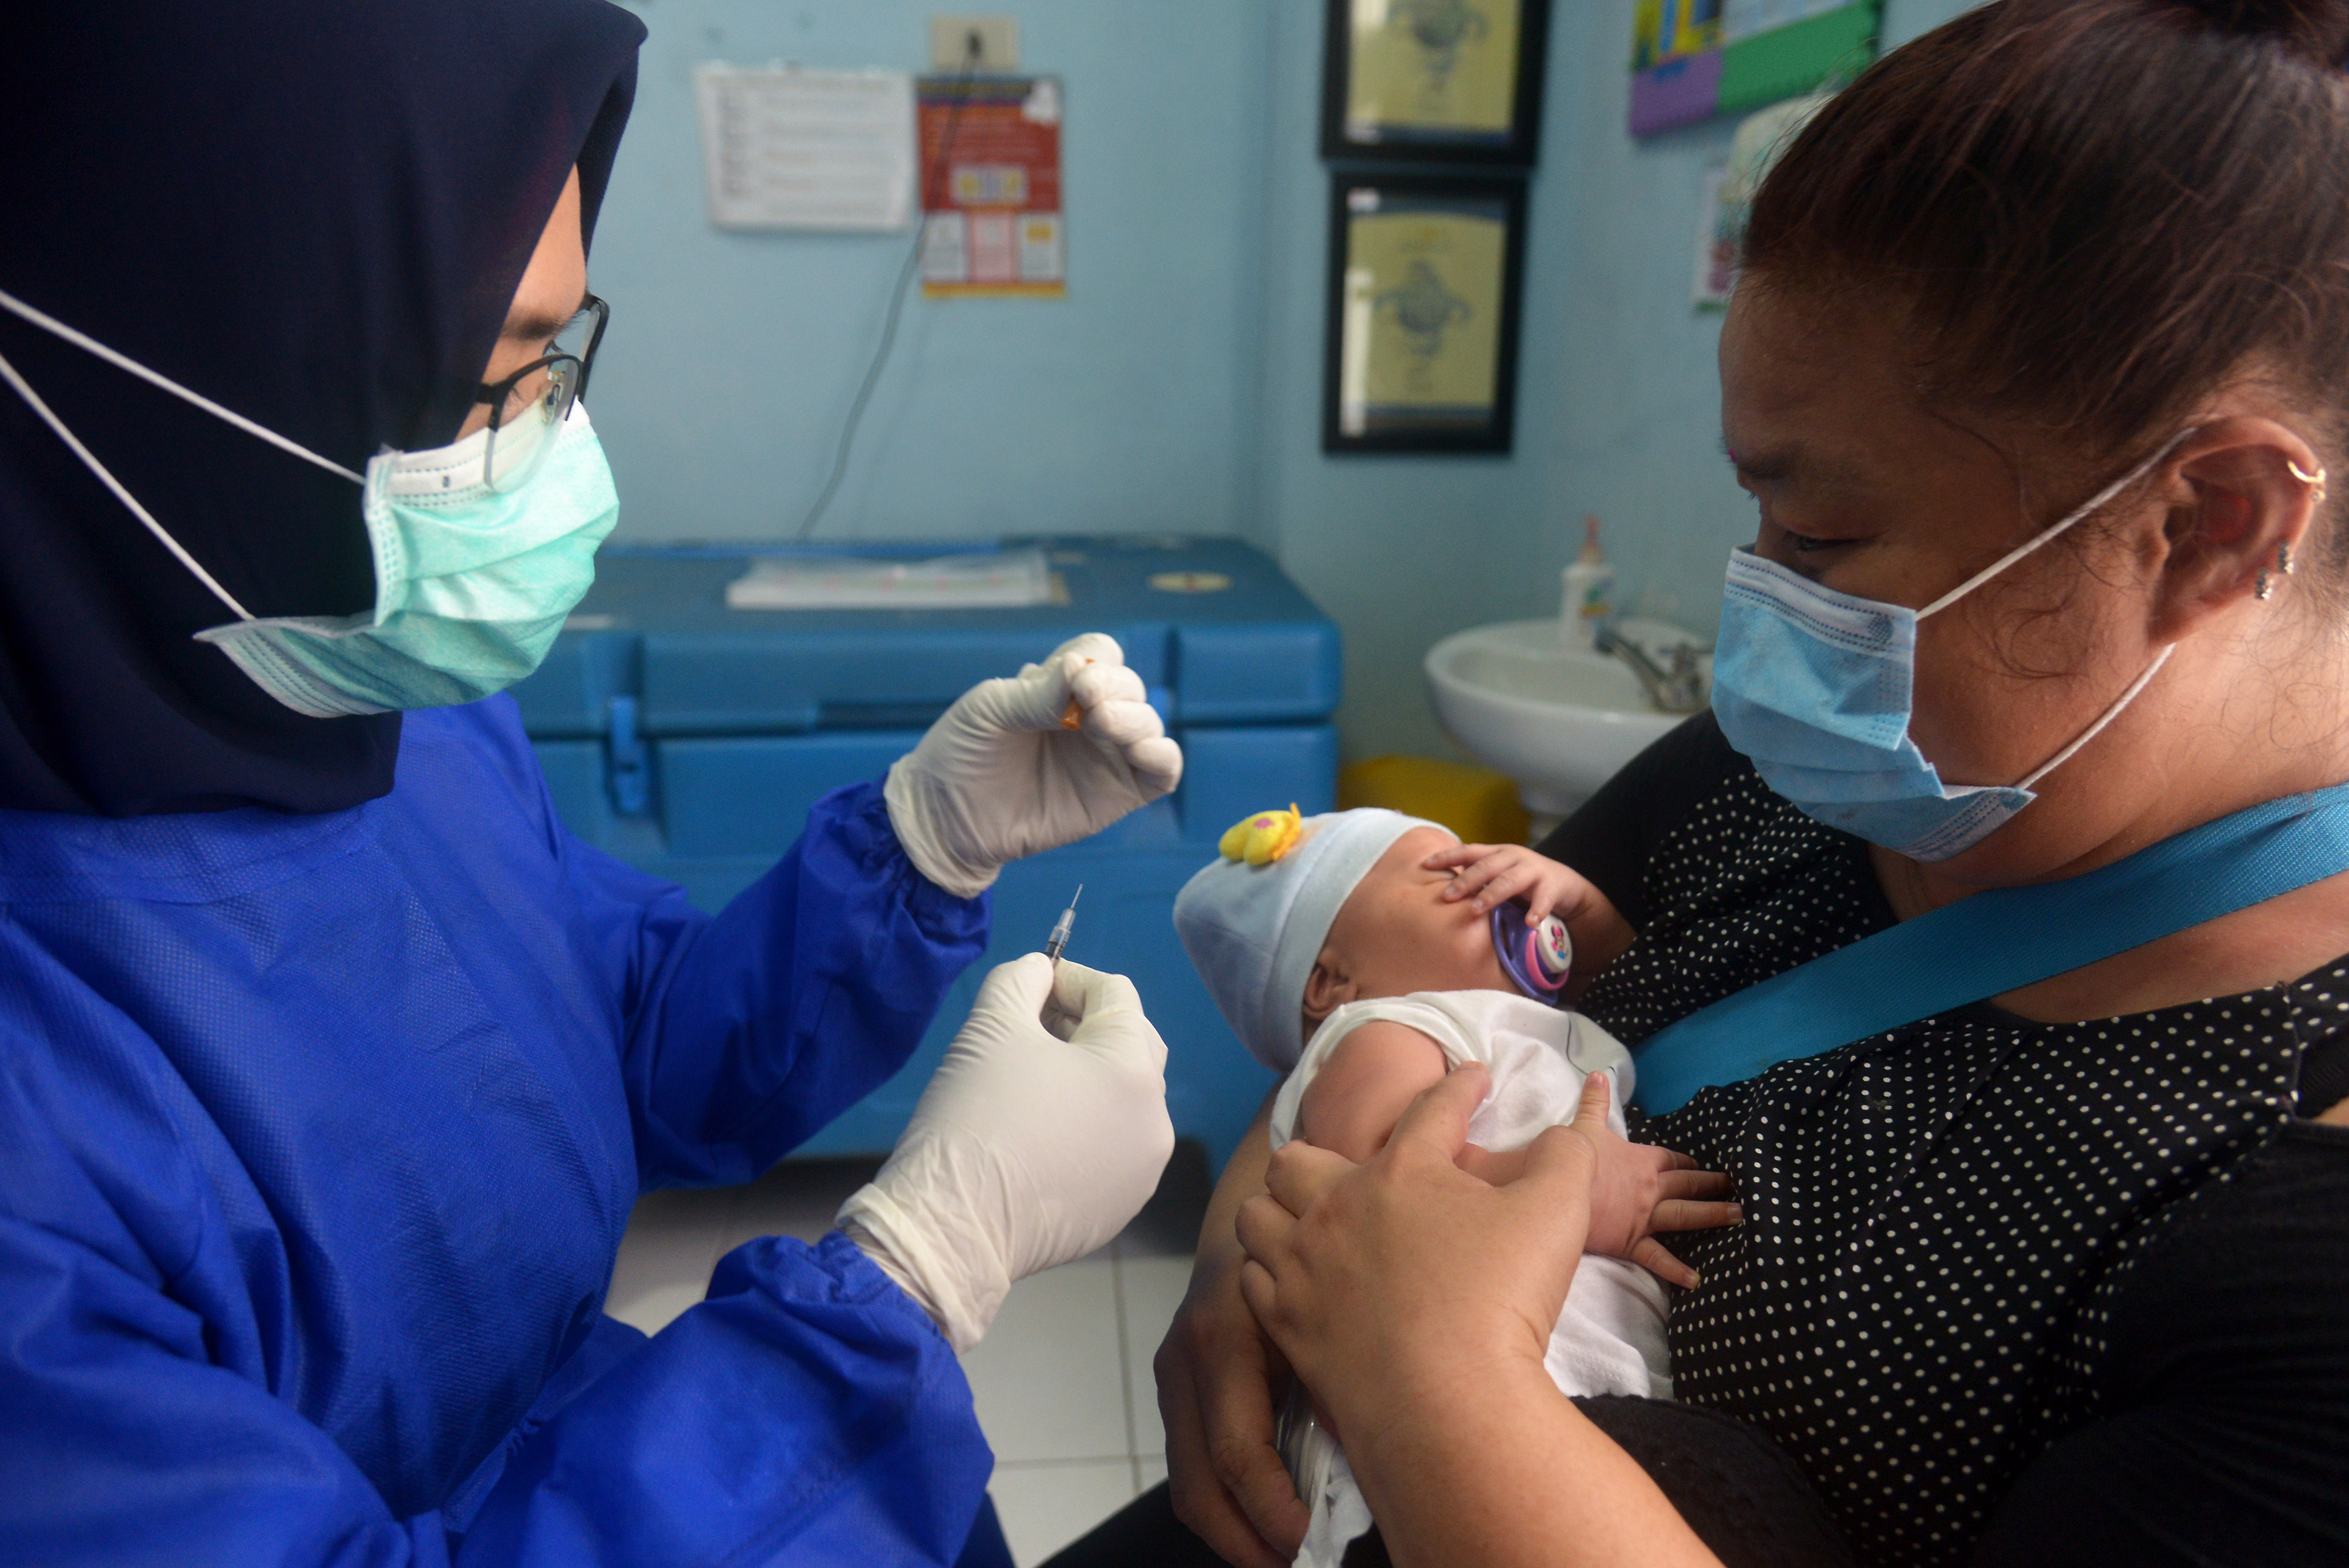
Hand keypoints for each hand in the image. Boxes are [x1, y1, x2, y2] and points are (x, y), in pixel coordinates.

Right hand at [837, 955, 1172, 1350]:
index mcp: (1135, 1070)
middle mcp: (1155, 1122)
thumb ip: (1020, 979)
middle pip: (1129, 1045)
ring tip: (1028, 1080)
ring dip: (1083, 1078)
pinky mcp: (1117, 1210)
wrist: (952, 1229)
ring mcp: (1141, 1173)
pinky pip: (1109, 1148)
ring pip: (1120, 1100)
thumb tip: (1039, 971)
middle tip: (1028, 1027)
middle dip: (1081, 1025)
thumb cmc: (974, 1116)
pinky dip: (1081, 1128)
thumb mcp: (990, 1027)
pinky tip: (1034, 1134)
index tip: (1026, 987)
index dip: (1068, 978)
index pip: (1115, 994)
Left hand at [885, 633, 1183, 896]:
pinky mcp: (1119, 794)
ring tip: (1101, 724)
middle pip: (1129, 686)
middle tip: (1087, 701)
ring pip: (1149, 724)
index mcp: (1059, 687)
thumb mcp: (989, 709)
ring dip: (1134, 718)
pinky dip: (1162, 755)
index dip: (1097, 661)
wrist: (946, 819)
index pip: (1101, 655)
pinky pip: (1163, 771)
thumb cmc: (962, 754)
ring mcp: (1108, 755)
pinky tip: (1142, 750)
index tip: (1075, 680)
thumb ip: (1039, 691)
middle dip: (1115, 688)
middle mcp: (1090, 717)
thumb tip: (1083, 667)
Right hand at [1155, 1094, 1310, 1567]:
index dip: (1278, 1512)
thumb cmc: (1320, 1241)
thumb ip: (1348, 1360)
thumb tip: (1389, 1448)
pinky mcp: (1183, 1378)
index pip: (1240, 1454)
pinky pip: (1195, 1461)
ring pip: (1191, 1480)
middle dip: (1249, 1540)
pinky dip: (1232, 1500)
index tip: (1317, 1541)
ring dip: (1238, 1529)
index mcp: (1225, 1334)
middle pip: (1201, 1483)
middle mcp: (1190, 1354)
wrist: (1270, 1189)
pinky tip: (1276, 1519)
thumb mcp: (1336, 1294)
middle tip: (1300, 1563)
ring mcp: (1179, 1367)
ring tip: (1289, 1556)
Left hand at [1235, 1066, 1591, 1447]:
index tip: (1474, 1077)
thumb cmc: (1503, 1299)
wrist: (1449, 1402)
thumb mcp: (1557, 1212)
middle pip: (1300, 1158)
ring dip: (1279, 1212)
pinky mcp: (1285, 1322)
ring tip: (1306, 1223)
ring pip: (1258, 1214)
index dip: (1459, 1087)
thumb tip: (1565, 1128)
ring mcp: (1302, 1265)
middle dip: (1323, 1155)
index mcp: (1403, 1171)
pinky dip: (1270, 1273)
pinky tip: (1294, 1280)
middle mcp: (1336, 1206)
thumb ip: (1565, 1155)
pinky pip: (1253, 1280)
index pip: (1431, 1111)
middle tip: (1353, 1173)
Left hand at [1424, 843, 1635, 977]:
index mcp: (1496, 854)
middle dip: (1465, 880)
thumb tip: (1439, 891)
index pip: (1468, 852)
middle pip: (1486, 866)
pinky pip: (1544, 899)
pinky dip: (1537, 911)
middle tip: (1447, 896)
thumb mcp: (1497, 875)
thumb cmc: (1521, 881)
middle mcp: (1512, 857)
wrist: (1564, 883)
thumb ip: (1475, 878)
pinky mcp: (1552, 886)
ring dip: (1491, 894)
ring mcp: (1532, 870)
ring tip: (1476, 909)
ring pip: (1509, 880)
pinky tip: (1530, 923)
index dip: (1447, 857)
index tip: (1425, 865)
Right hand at [1558, 1077, 1739, 1289]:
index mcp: (1641, 1161)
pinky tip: (1696, 1280)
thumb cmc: (1573, 1153)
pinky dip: (1676, 1270)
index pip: (1672, 1160)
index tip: (1704, 1166)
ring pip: (1685, 1216)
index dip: (1689, 1163)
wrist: (1559, 1181)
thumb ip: (1595, 1101)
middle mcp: (1650, 1188)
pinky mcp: (1630, 1241)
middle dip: (1712, 1186)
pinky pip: (1658, 1257)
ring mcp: (1643, 1216)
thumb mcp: (1585, 1123)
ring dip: (1712, 1216)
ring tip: (1739, 1218)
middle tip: (1740, 1190)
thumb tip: (1600, 1074)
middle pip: (1687, 1185)